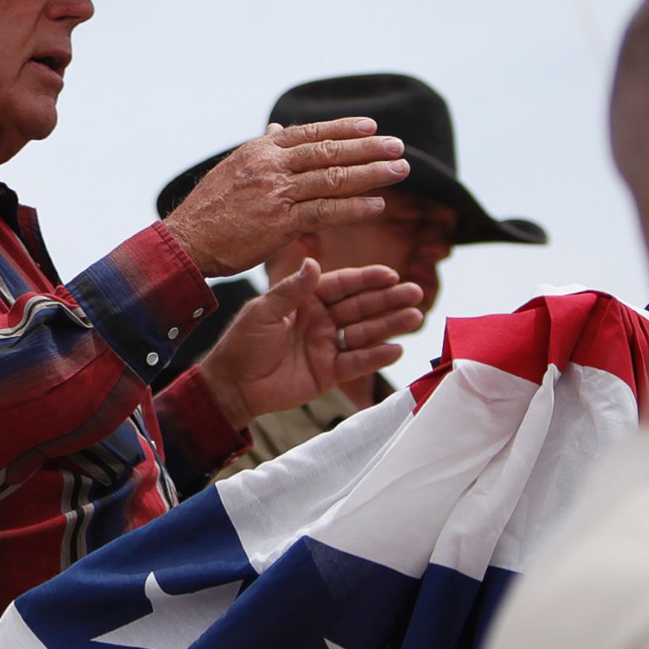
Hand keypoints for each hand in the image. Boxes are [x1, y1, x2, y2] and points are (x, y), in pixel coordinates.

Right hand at [164, 119, 409, 275]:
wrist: (188, 240)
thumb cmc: (211, 208)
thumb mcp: (235, 167)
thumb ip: (263, 149)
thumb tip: (280, 127)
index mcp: (261, 150)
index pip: (311, 133)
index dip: (344, 129)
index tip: (372, 127)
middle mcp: (271, 166)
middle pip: (329, 152)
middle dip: (369, 149)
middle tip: (399, 147)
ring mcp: (276, 193)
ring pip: (333, 179)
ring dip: (372, 174)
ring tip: (400, 171)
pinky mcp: (280, 222)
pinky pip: (326, 211)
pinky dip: (354, 208)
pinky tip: (377, 205)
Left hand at [196, 260, 423, 430]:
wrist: (233, 385)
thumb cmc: (243, 343)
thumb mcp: (264, 311)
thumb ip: (292, 290)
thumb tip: (313, 263)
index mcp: (306, 299)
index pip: (342, 285)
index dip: (367, 279)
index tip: (391, 275)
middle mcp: (321, 319)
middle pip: (361, 306)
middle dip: (388, 300)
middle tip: (415, 293)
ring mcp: (328, 345)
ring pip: (365, 332)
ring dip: (390, 325)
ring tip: (415, 317)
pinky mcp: (330, 372)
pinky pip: (357, 362)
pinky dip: (377, 356)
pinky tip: (397, 349)